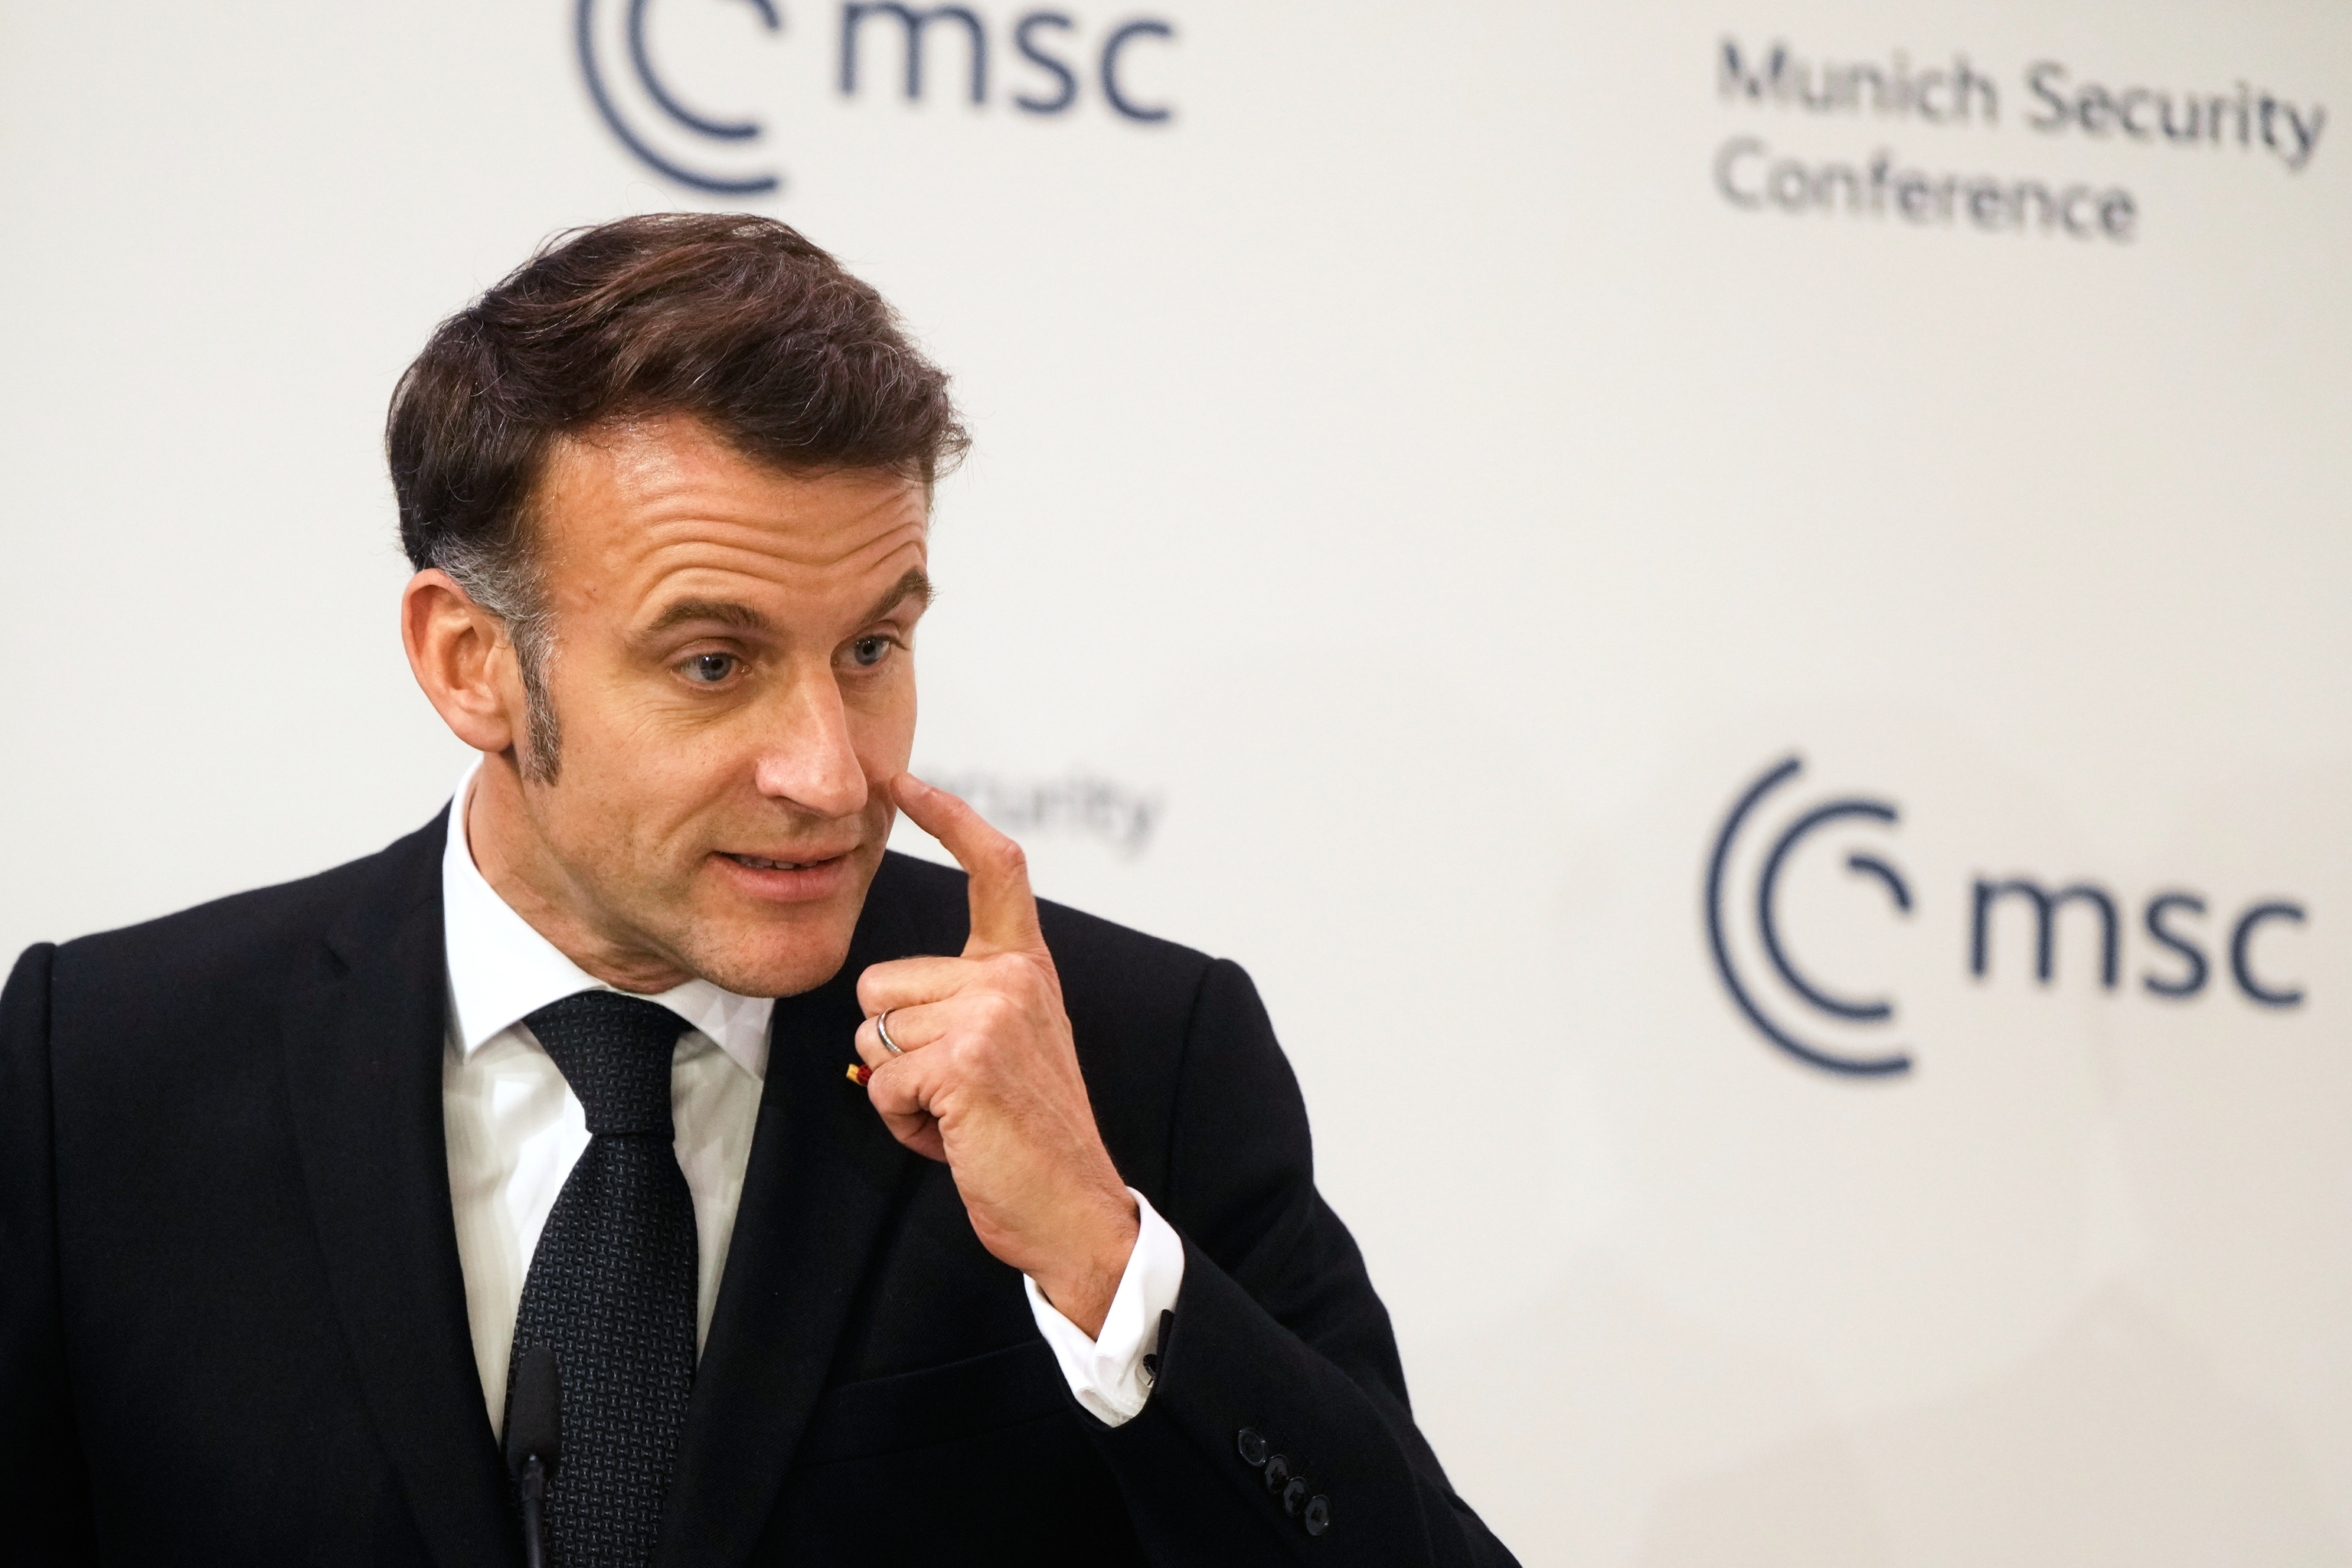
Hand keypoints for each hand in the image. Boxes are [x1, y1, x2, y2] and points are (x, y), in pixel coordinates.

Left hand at [852, 773, 1138, 1336]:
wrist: (1075, 1210)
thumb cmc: (1030, 1137)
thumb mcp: (1006, 1047)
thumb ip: (960, 1007)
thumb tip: (875, 1014)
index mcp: (1025, 968)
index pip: (993, 867)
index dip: (946, 816)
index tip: (902, 779)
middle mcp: (1012, 978)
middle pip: (879, 983)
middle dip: (893, 1049)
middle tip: (957, 1093)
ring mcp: (990, 1015)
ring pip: (870, 1036)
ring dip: (898, 1091)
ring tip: (959, 1116)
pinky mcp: (964, 1062)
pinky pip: (880, 1082)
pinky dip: (902, 1124)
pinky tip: (955, 1138)